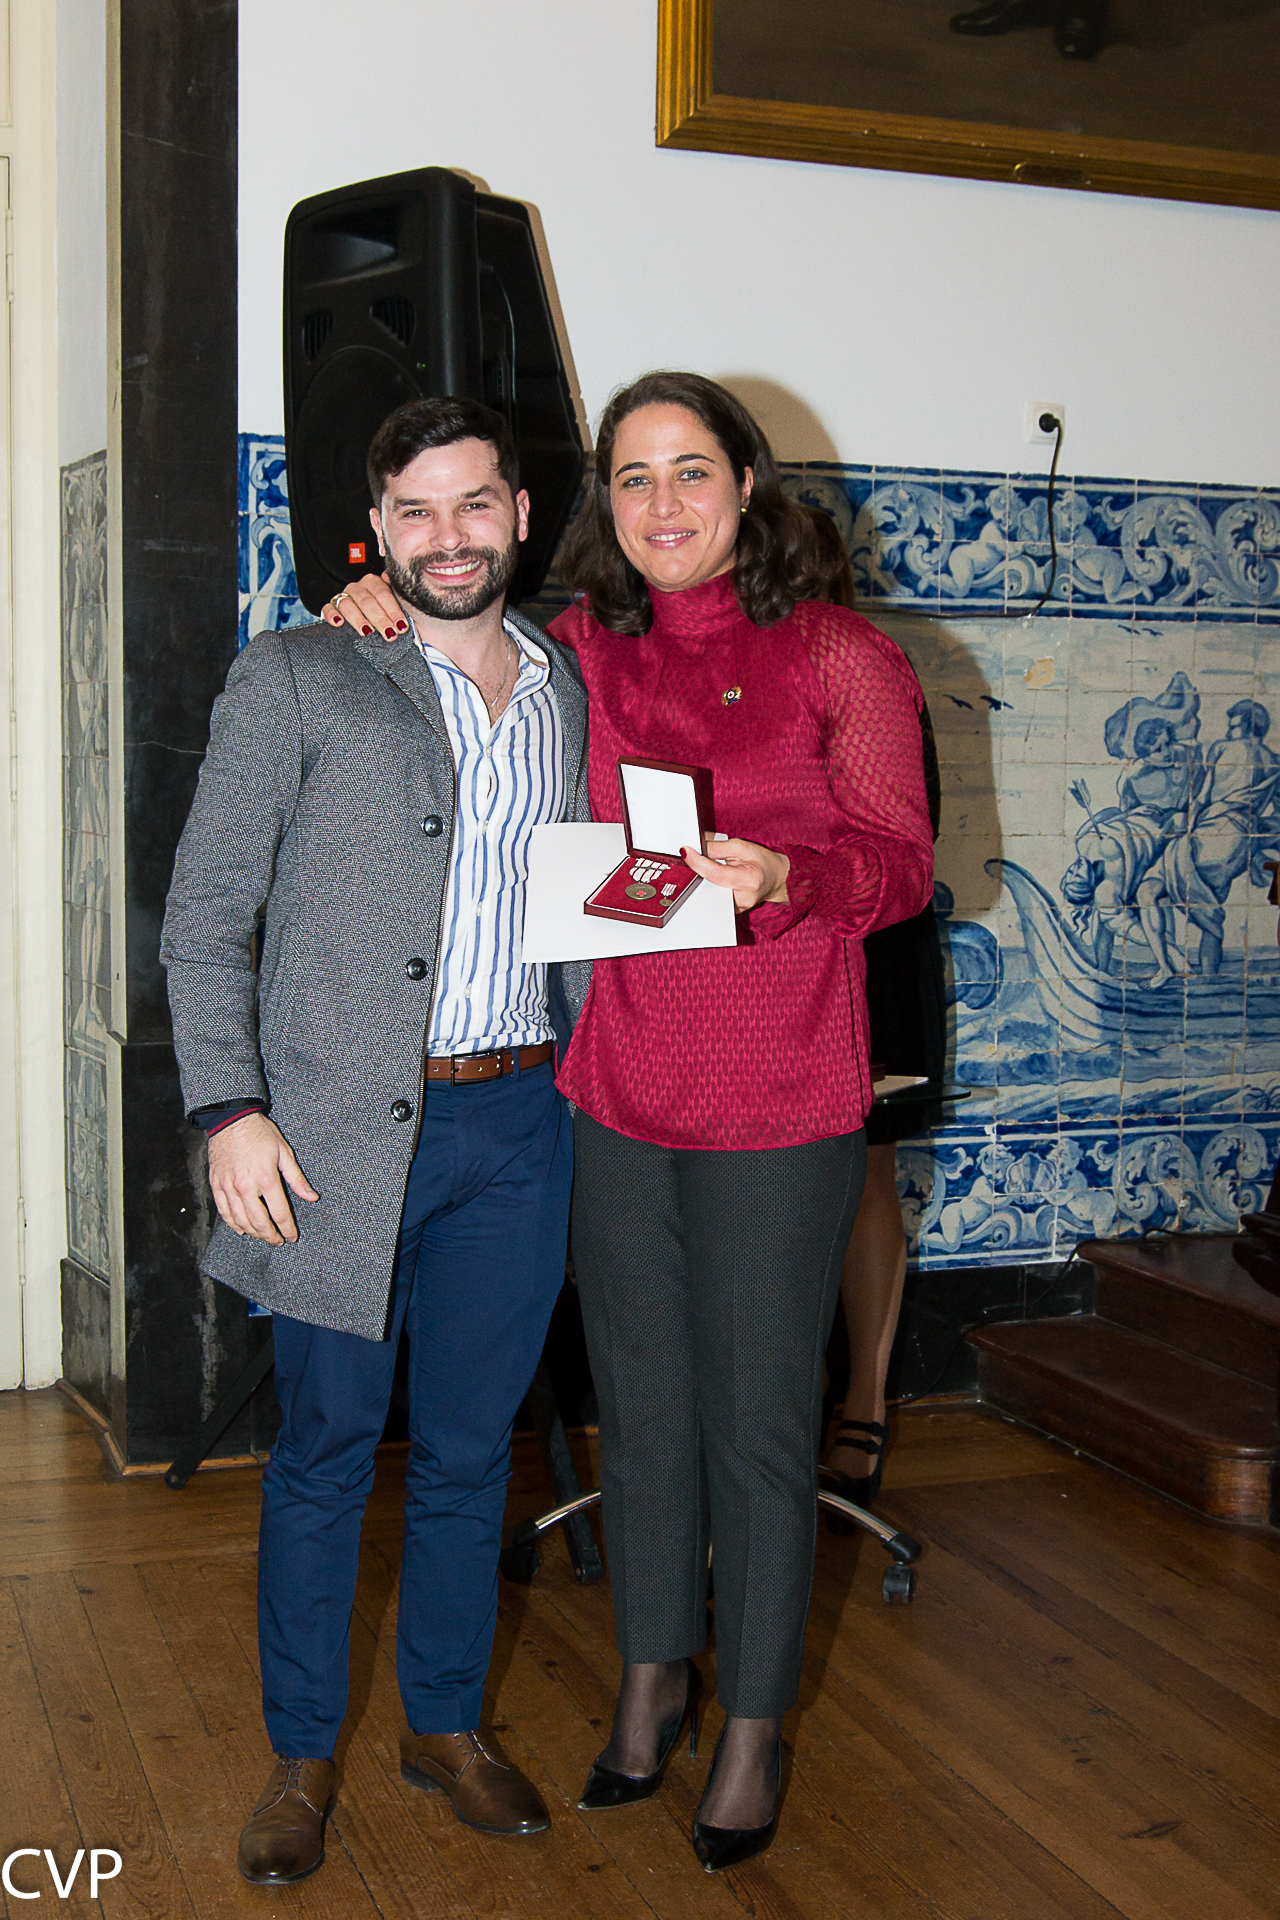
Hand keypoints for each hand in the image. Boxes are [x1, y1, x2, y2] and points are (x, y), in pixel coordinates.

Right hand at [207, 1112, 318, 1245]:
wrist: (230, 1120)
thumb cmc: (260, 1133)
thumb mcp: (284, 1152)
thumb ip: (297, 1179)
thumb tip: (312, 1197)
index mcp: (267, 1179)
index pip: (280, 1213)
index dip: (288, 1229)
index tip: (292, 1237)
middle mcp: (246, 1187)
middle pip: (260, 1222)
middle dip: (270, 1235)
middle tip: (278, 1241)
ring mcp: (228, 1187)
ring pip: (241, 1220)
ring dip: (254, 1232)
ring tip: (263, 1236)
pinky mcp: (216, 1185)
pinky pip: (224, 1211)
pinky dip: (233, 1224)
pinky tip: (241, 1229)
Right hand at [324, 573, 406, 640]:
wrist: (376, 624)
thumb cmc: (388, 617)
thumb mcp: (400, 607)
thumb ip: (401, 597)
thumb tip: (399, 584)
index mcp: (375, 583)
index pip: (383, 594)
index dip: (393, 610)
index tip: (402, 625)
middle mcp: (358, 588)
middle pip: (367, 601)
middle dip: (379, 618)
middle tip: (389, 634)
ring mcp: (343, 596)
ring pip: (347, 604)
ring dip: (358, 618)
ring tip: (367, 632)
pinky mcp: (331, 607)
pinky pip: (328, 608)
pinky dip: (332, 614)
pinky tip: (339, 623)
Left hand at [681, 833, 789, 913]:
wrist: (775, 878)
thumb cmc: (762, 862)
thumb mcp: (742, 847)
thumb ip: (718, 847)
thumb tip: (697, 848)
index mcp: (748, 881)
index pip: (715, 874)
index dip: (698, 862)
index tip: (686, 851)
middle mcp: (742, 899)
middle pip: (708, 886)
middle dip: (697, 871)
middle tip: (694, 858)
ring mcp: (736, 909)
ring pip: (708, 895)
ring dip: (701, 881)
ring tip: (705, 868)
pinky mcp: (730, 912)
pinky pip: (712, 900)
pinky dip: (707, 888)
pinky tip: (710, 879)